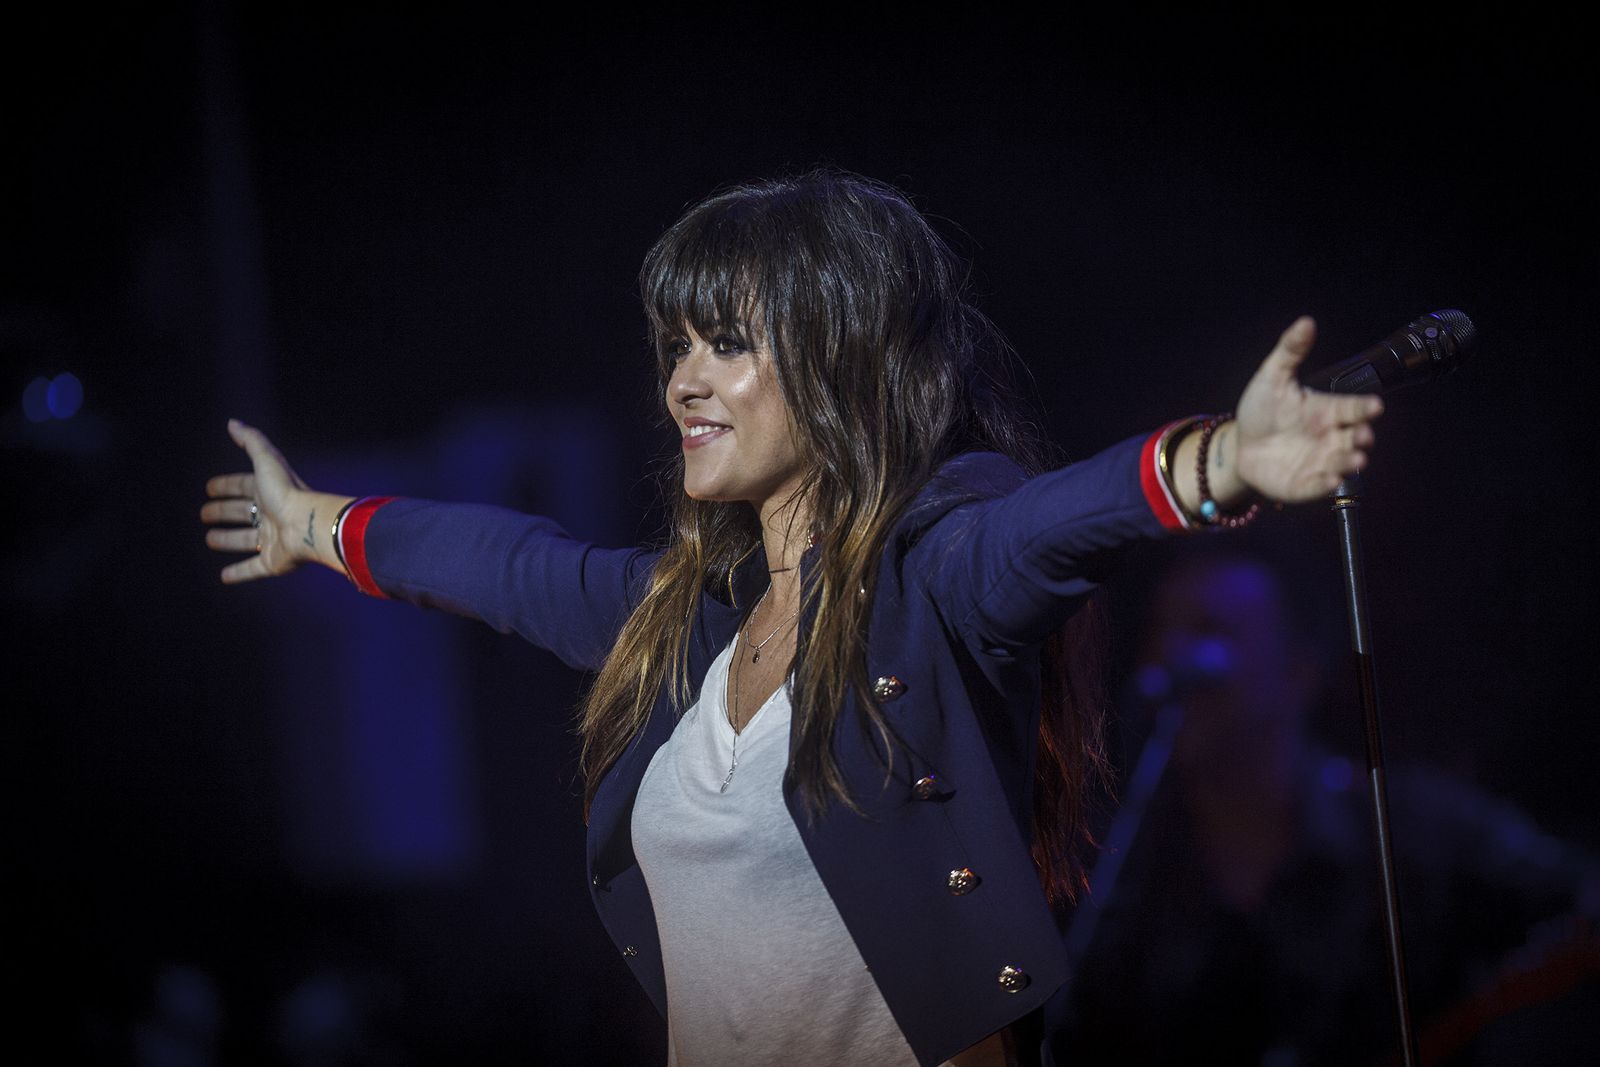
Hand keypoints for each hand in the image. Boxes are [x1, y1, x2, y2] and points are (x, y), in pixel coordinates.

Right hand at [201, 419, 348, 582]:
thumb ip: (252, 441)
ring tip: (210, 539)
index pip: (244, 486)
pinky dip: (239, 573)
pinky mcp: (273, 562)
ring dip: (228, 540)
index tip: (209, 488)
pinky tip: (224, 577)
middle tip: (204, 513)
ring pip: (246, 540)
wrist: (308, 525)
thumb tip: (233, 422)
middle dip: (223, 511)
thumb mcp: (267, 461)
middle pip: (242, 512)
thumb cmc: (287, 493)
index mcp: (269, 492)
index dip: (227, 486)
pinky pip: (253, 569)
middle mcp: (271, 515)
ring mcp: (273, 540)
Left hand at [1230, 317, 1384, 502]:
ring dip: (1349, 462)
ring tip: (1354, 458)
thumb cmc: (1262, 410)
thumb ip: (1290, 352)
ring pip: (1342, 463)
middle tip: (1362, 435)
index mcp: (1327, 411)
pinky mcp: (1305, 485)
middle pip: (1355, 438)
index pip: (1352, 408)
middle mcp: (1330, 437)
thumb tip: (1306, 321)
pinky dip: (1326, 485)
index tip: (1374, 406)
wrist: (1240, 445)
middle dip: (1362, 437)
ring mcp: (1320, 462)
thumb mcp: (1272, 378)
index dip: (1364, 408)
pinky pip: (1319, 486)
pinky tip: (1330, 480)